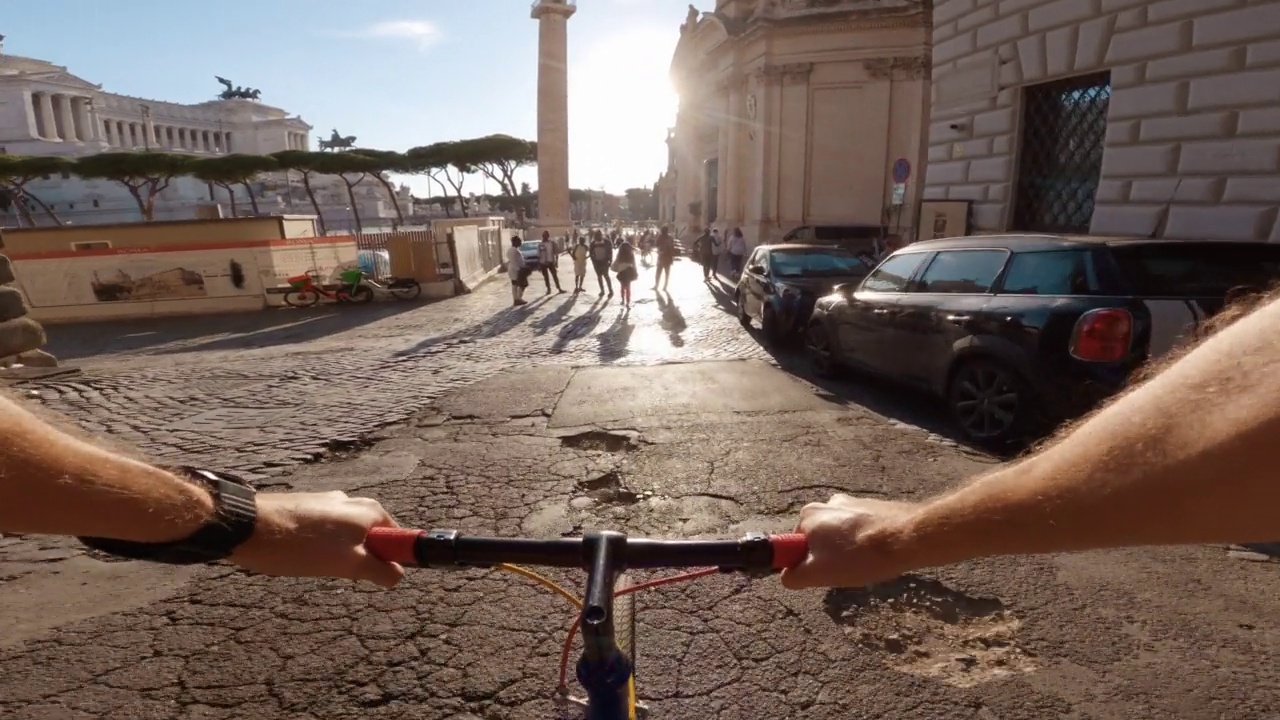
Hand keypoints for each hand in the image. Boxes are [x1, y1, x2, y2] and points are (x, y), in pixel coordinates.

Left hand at [230, 491, 403, 587]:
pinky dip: (318, 548)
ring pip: (346, 539)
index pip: (399, 539)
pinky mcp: (307, 509)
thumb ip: (380, 570)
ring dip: (337, 556)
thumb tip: (398, 576)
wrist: (247, 527)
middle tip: (341, 573)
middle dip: (360, 560)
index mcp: (371, 511)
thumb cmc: (301, 546)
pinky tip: (300, 556)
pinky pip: (325, 535)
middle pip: (372, 539)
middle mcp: (353, 501)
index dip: (391, 560)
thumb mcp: (348, 565)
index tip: (375, 576)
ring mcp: (328, 503)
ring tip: (313, 564)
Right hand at [780, 494, 918, 589]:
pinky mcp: (872, 507)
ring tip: (865, 564)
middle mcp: (827, 503)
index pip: (795, 545)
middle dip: (828, 557)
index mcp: (808, 515)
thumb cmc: (861, 555)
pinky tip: (877, 555)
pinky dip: (865, 544)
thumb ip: (793, 576)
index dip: (806, 563)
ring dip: (848, 551)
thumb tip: (787, 577)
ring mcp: (852, 503)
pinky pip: (860, 531)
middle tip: (845, 571)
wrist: (907, 538)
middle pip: (819, 540)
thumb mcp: (818, 573)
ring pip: (841, 536)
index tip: (822, 572)